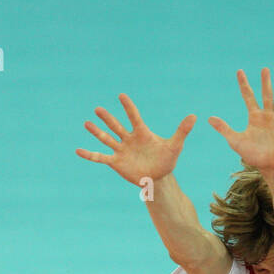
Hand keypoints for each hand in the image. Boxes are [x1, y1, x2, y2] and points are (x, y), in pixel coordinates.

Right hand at [77, 94, 195, 184]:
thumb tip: (194, 116)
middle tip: (98, 109)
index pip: (134, 116)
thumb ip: (182, 131)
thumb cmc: (167, 159)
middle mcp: (129, 139)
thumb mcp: (175, 145)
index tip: (121, 96)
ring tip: (87, 123)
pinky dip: (90, 155)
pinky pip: (101, 157)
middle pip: (116, 126)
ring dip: (97, 132)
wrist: (159, 177)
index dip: (128, 107)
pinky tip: (78, 150)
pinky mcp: (116, 163)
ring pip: (107, 139)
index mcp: (142, 132)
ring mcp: (121, 150)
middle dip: (108, 118)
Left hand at [209, 69, 273, 173]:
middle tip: (264, 69)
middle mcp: (268, 116)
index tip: (239, 72)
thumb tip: (208, 118)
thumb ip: (224, 129)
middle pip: (267, 95)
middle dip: (265, 83)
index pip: (248, 97)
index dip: (244, 85)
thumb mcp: (236, 141)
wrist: (269, 168)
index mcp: (255, 117)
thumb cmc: (253, 155)